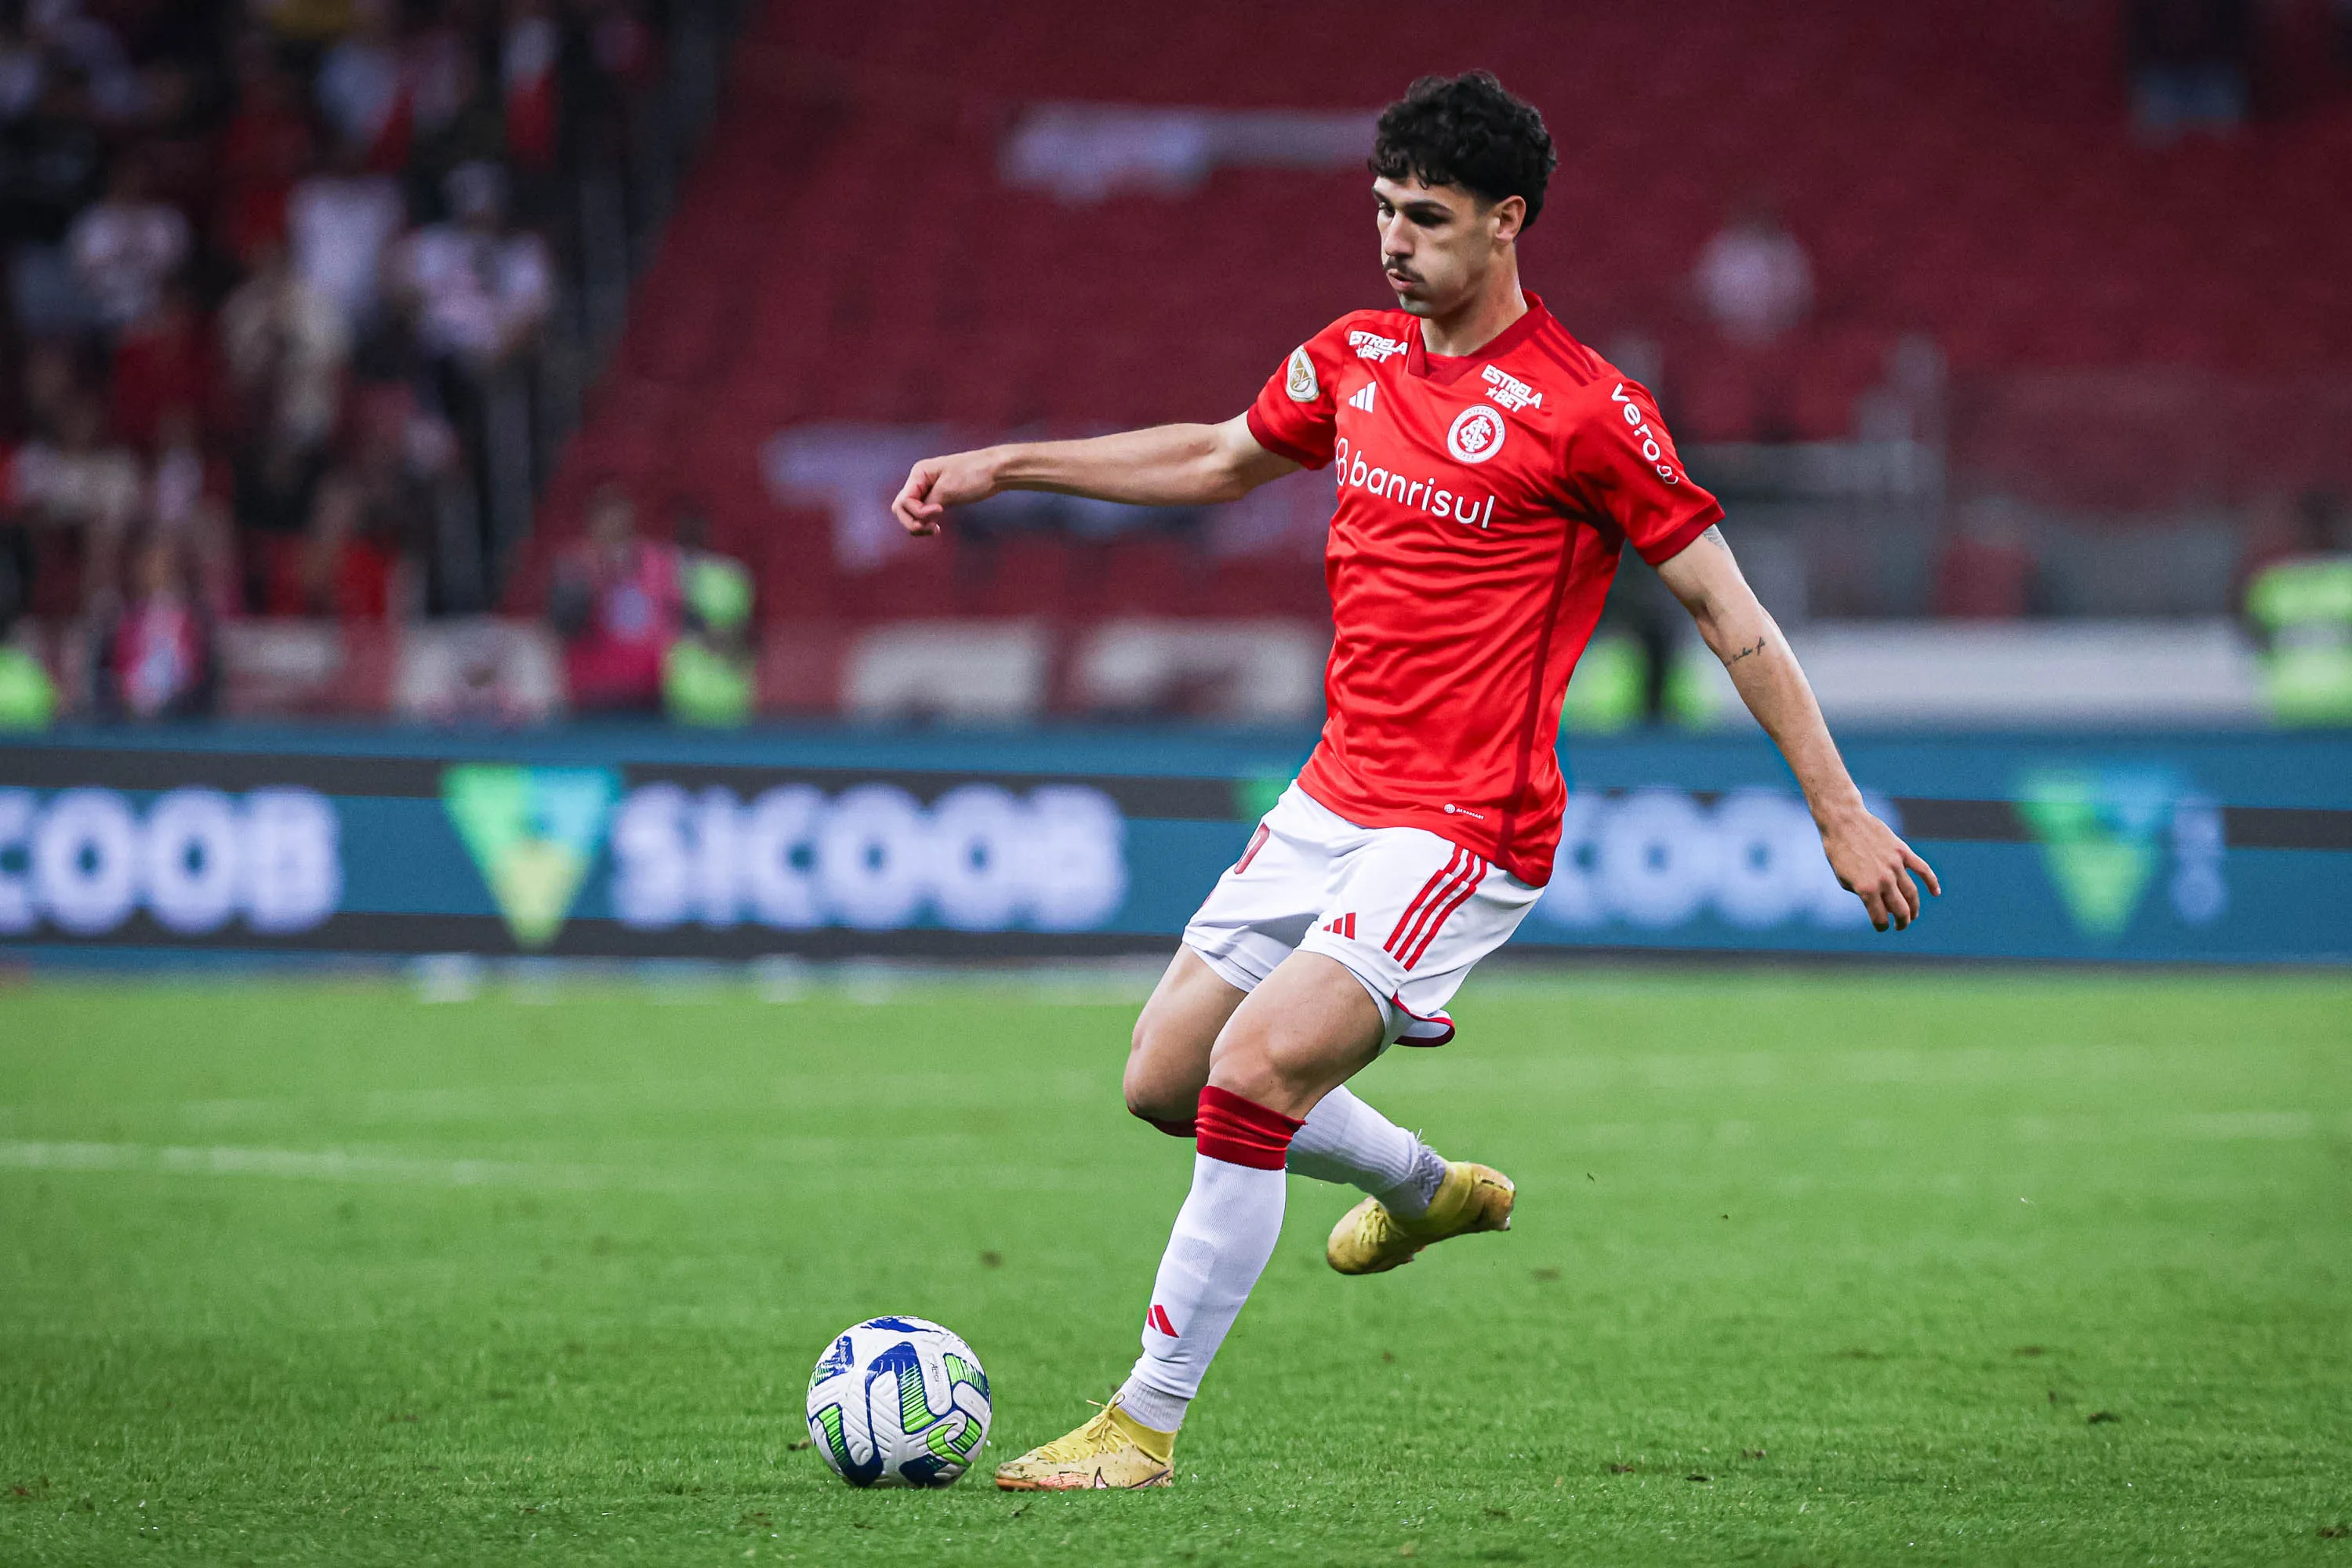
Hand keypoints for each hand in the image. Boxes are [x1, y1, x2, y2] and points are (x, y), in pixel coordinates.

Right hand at [890, 448, 1004, 535]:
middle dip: (913, 521)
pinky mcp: (939, 498)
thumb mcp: (948, 490)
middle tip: (933, 528)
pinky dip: (926, 523)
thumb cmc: (974, 474)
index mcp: (919, 473)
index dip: (917, 512)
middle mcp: (920, 481)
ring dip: (919, 524)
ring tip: (936, 530)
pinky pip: (923, 514)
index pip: (903, 501)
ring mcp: (928, 490)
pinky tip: (936, 528)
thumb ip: (928, 506)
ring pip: (911, 513)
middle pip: (901, 508)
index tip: (940, 511)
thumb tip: (918, 520)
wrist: (997, 470)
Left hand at [1819, 805, 1940, 931]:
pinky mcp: (1903, 852)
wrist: (1843, 822)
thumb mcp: (1844, 879)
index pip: (1880, 918)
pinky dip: (1932, 882)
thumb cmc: (1839, 852)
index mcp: (1866, 889)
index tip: (1882, 927)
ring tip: (1912, 916)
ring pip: (1912, 894)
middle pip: (1901, 910)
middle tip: (1900, 926)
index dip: (1882, 927)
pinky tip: (1935, 893)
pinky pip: (1923, 870)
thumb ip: (1862, 894)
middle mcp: (1883, 880)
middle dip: (1902, 922)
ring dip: (1914, 909)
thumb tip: (1882, 906)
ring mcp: (1895, 865)